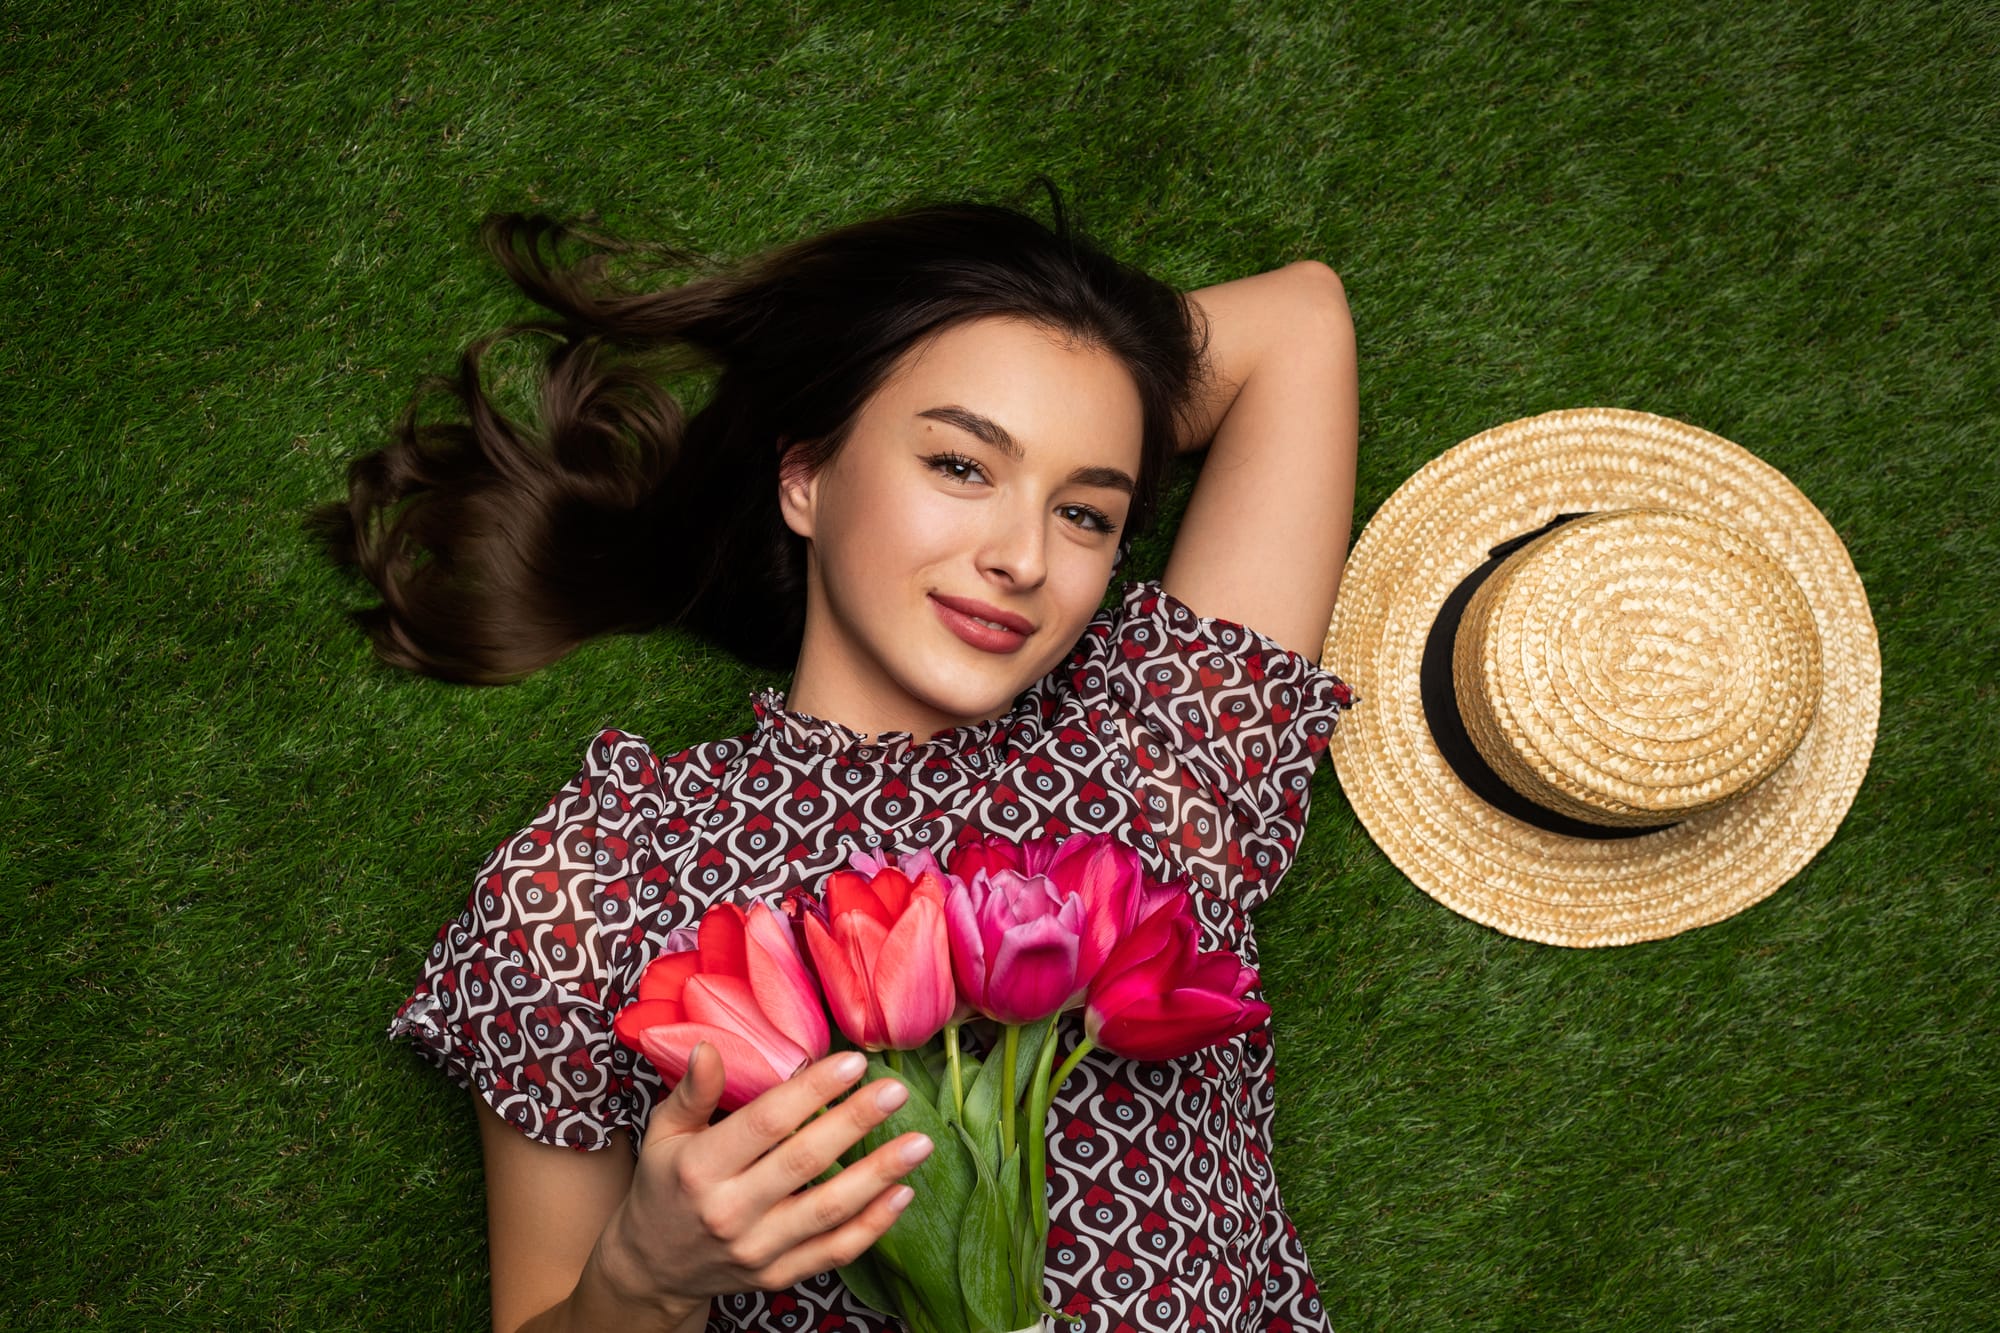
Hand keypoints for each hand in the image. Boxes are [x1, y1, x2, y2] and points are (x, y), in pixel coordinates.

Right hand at [597, 1044, 934, 1316]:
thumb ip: (692, 1092)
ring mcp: (756, 1249)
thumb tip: (710, 1045)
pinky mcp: (776, 1276)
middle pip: (804, 1162)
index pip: (766, 1123)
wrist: (651, 1268)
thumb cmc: (663, 1186)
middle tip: (896, 1091)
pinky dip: (872, 1226)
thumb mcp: (663, 1133)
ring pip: (828, 1211)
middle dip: (855, 1122)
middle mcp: (729, 1211)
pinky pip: (833, 1252)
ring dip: (879, 1176)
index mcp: (700, 1168)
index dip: (812, 1091)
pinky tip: (902, 1194)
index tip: (853, 1062)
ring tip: (919, 1143)